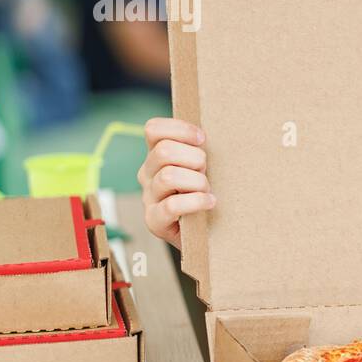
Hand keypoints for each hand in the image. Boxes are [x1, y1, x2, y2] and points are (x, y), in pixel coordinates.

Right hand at [138, 117, 215, 249]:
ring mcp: (148, 197)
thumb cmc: (206, 193)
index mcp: (156, 155)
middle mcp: (147, 174)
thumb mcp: (202, 167)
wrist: (206, 232)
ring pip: (168, 177)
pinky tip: (210, 202)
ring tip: (208, 190)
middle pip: (163, 151)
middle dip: (194, 158)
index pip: (153, 129)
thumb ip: (200, 149)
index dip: (179, 129)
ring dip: (196, 182)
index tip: (202, 139)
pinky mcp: (154, 220)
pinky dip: (196, 201)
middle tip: (207, 171)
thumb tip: (213, 131)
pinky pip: (171, 205)